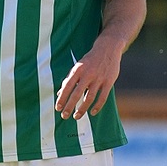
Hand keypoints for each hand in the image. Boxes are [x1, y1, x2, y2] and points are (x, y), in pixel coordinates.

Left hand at [55, 0, 145, 119]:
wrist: (108, 48)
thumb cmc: (90, 60)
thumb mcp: (78, 66)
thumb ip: (69, 80)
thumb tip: (60, 94)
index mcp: (78, 69)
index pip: (67, 87)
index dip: (62, 98)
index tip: (57, 108)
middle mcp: (88, 74)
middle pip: (76, 94)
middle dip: (69, 107)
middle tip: (64, 116)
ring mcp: (99, 79)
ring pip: (89, 98)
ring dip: (82, 109)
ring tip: (76, 117)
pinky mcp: (109, 82)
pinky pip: (102, 97)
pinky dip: (97, 106)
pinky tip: (92, 112)